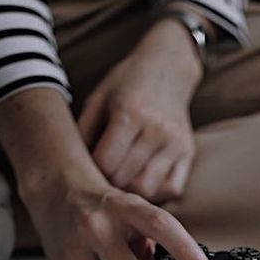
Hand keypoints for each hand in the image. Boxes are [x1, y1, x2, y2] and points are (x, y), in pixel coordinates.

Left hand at [78, 17, 203, 203]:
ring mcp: (176, 143)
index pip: (106, 163)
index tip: (87, 168)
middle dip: (110, 184)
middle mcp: (157, 130)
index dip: (92, 171)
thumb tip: (71, 168)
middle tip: (102, 178)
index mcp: (130, 113)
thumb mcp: (98, 98)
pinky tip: (144, 179)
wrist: (168, 67)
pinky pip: (172, 189)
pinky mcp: (189, 152)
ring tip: (122, 180)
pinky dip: (156, 192)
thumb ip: (83, 132)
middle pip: (126, 179)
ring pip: (149, 189)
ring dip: (132, 191)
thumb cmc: (127, 84)